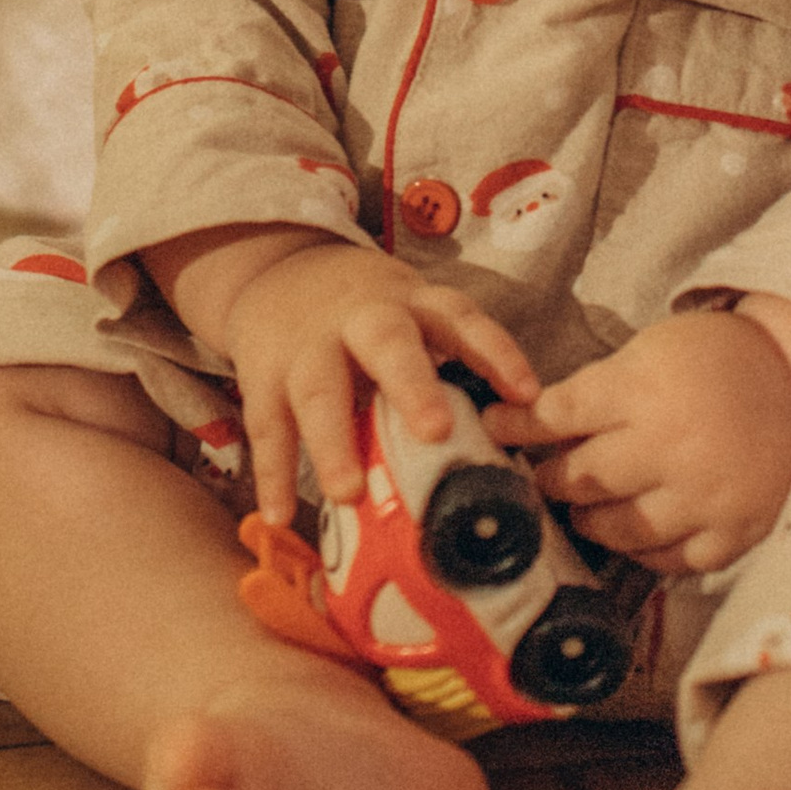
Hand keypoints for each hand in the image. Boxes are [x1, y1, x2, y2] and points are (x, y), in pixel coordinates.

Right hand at [213, 238, 540, 524]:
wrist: (277, 273)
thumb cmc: (366, 316)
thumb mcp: (410, 317)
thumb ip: (448, 367)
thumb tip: (507, 446)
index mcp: (411, 305)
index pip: (460, 319)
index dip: (495, 353)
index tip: (527, 395)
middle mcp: (361, 319)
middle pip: (387, 344)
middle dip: (411, 385)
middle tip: (434, 431)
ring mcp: (307, 347)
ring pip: (319, 390)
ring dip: (334, 443)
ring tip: (348, 494)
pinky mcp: (263, 376)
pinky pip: (268, 427)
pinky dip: (272, 474)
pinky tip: (279, 515)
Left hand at [481, 310, 790, 573]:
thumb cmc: (718, 357)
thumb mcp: (653, 349)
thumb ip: (599, 388)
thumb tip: (534, 423)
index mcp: (646, 389)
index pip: (558, 416)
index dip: (518, 425)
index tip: (491, 427)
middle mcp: (671, 447)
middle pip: (582, 478)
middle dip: (550, 478)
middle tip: (540, 476)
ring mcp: (704, 496)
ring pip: (619, 528)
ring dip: (589, 518)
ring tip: (582, 506)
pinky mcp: (733, 532)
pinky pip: (670, 560)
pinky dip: (643, 550)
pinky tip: (633, 531)